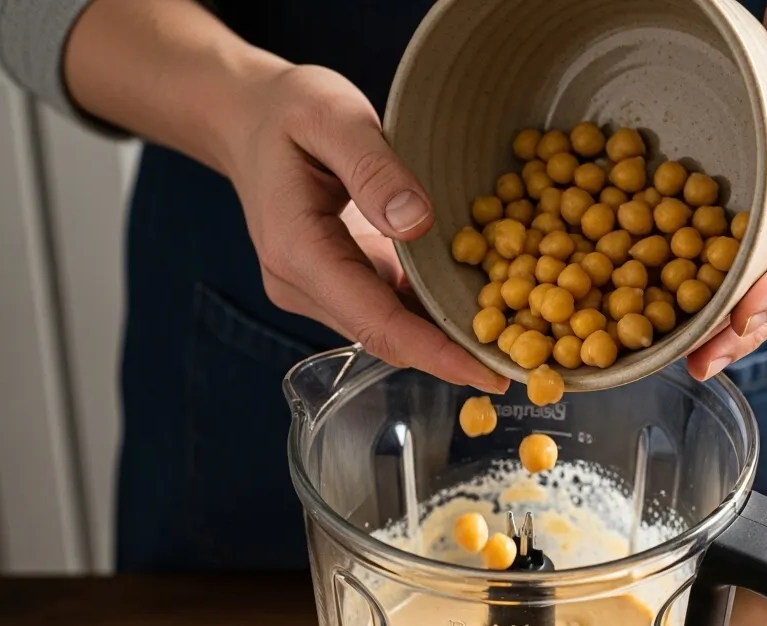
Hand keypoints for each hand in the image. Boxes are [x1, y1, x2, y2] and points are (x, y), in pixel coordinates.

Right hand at [222, 65, 509, 391]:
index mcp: (297, 250)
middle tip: (522, 359)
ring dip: (443, 334)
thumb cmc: (287, 110)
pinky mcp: (330, 284)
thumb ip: (375, 169)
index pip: (373, 321)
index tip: (485, 374)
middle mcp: (300, 285)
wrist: (245, 118)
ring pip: (386, 327)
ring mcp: (313, 290)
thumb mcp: (332, 116)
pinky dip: (427, 309)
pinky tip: (474, 302)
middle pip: (384, 336)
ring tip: (511, 336)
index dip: (433, 353)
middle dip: (451, 353)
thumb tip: (418, 224)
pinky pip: (384, 306)